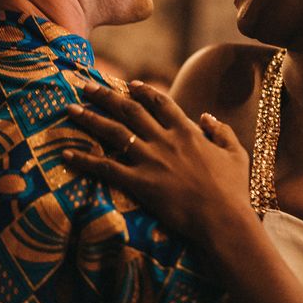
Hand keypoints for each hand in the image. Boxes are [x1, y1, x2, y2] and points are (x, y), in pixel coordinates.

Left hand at [63, 79, 253, 242]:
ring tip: (71, 109)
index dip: (143, 91)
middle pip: (130, 110)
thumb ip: (221, 130)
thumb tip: (206, 116)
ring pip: (114, 132)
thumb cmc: (233, 188)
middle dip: (106, 96)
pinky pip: (106, 168)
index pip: (160, 102)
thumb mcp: (236, 153)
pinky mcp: (140, 183)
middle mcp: (165, 140)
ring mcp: (150, 161)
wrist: (223, 218)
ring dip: (90, 118)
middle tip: (86, 86)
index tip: (129, 84)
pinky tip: (66, 155)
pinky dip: (85, 160)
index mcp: (187, 131)